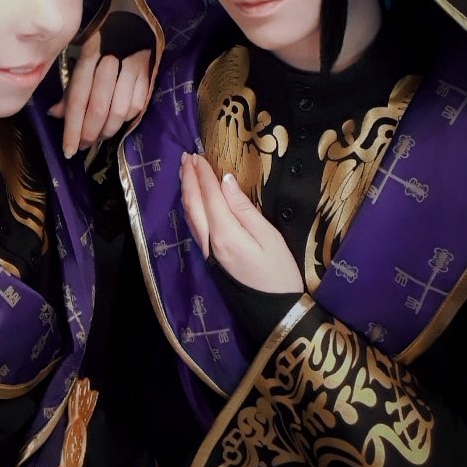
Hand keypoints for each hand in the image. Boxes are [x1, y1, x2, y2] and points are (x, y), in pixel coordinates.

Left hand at [49, 32, 150, 158]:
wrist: (134, 26)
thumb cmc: (101, 49)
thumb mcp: (81, 64)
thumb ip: (70, 91)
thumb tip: (55, 115)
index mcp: (86, 56)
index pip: (77, 98)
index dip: (72, 128)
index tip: (69, 150)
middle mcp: (108, 60)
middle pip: (98, 107)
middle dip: (90, 133)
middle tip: (84, 146)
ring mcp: (131, 67)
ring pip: (119, 110)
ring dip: (108, 130)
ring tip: (99, 137)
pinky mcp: (147, 73)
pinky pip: (136, 106)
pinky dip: (125, 119)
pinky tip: (117, 122)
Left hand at [180, 152, 302, 293]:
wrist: (275, 312)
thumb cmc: (279, 272)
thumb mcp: (269, 236)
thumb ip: (244, 208)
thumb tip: (226, 182)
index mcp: (224, 233)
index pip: (209, 196)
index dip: (203, 174)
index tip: (198, 155)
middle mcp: (210, 241)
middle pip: (193, 204)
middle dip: (189, 179)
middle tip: (186, 157)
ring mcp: (208, 251)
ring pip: (190, 215)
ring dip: (187, 191)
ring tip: (186, 171)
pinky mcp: (211, 257)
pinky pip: (194, 226)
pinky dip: (190, 207)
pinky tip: (192, 199)